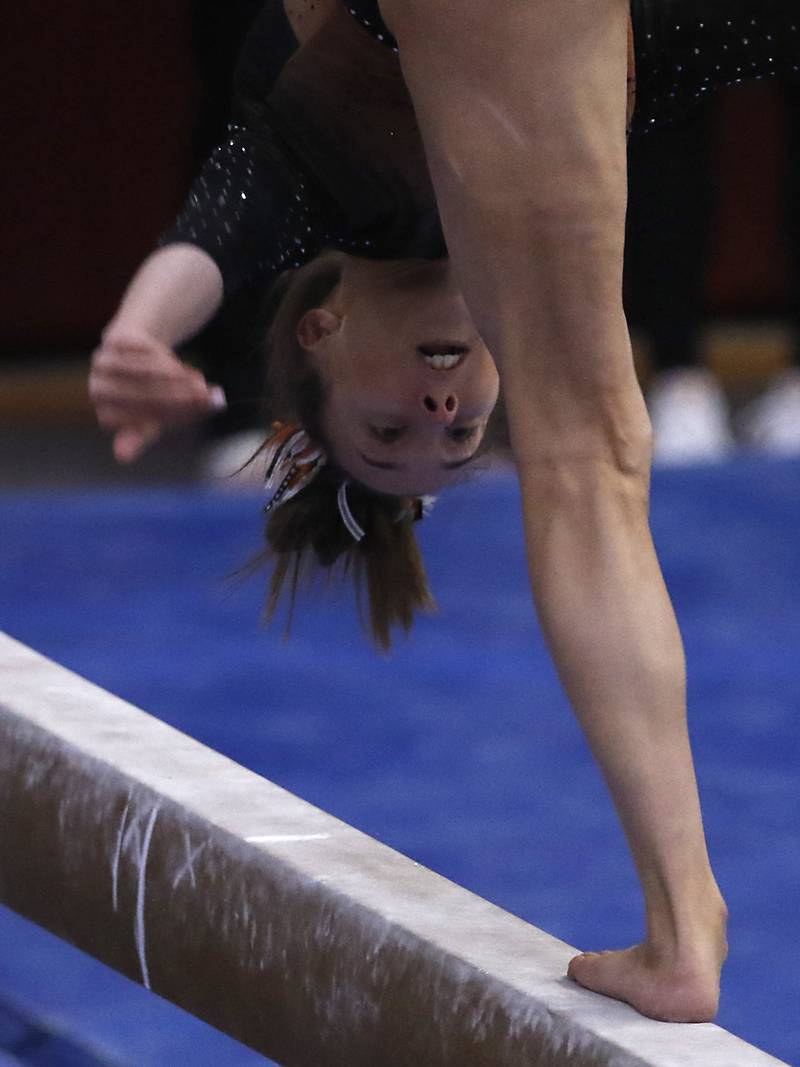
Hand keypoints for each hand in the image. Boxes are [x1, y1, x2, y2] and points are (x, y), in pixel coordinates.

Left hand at [89, 326, 226, 462]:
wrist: (137, 352)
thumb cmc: (150, 395)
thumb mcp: (154, 418)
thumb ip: (147, 433)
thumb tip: (125, 456)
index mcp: (107, 415)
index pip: (133, 423)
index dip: (166, 418)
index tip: (192, 415)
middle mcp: (99, 390)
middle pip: (139, 396)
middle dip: (177, 396)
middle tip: (204, 396)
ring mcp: (103, 363)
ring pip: (143, 370)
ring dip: (175, 376)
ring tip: (199, 380)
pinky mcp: (113, 341)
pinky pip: (143, 350)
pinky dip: (166, 358)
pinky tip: (181, 367)